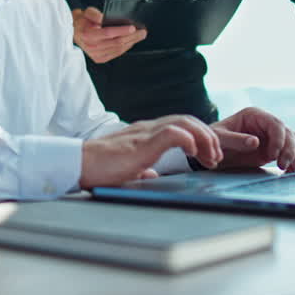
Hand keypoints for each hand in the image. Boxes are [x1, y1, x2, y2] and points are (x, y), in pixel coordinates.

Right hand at [72, 7, 145, 63]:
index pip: (107, 33)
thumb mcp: (86, 12)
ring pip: (118, 49)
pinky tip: (131, 42)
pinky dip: (126, 48)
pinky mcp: (100, 59)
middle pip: (116, 42)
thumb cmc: (83, 21)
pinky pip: (116, 54)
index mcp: (87, 35)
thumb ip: (95, 14)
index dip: (121, 30)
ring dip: (131, 42)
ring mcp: (96, 54)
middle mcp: (91, 46)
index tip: (132, 27)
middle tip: (142, 31)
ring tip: (139, 36)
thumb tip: (105, 18)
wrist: (75, 31)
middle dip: (131, 37)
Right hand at [79, 114, 259, 188]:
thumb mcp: (127, 168)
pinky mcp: (142, 142)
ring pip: (185, 122)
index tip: (211, 157)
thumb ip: (141, 167)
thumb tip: (149, 174)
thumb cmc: (99, 168)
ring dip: (204, 138)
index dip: (202, 137)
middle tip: (216, 159)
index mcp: (148, 134)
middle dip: (209, 137)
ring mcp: (146, 132)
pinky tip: (192, 153)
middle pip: (189, 120)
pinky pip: (172, 132)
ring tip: (210, 157)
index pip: (182, 125)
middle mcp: (149, 128)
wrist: (78, 164)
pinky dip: (188, 139)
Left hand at [210, 106, 294, 171]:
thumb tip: (256, 142)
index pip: (275, 123)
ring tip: (288, 170)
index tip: (272, 156)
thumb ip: (236, 140)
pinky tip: (291, 170)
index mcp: (254, 115)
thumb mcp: (221, 139)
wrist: (214, 151)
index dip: (278, 139)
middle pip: (287, 132)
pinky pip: (291, 149)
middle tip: (282, 166)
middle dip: (288, 149)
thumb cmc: (215, 141)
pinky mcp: (274, 147)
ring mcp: (271, 134)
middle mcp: (265, 122)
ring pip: (293, 140)